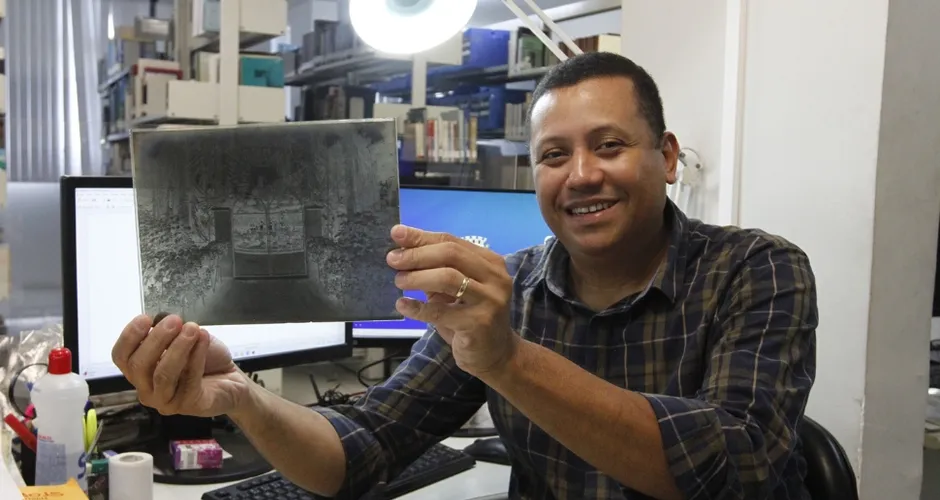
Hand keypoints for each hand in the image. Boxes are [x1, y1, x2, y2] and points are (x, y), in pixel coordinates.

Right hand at [111, 314, 249, 416]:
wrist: (231, 380)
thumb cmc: (203, 359)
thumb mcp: (184, 338)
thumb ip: (170, 331)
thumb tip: (163, 318)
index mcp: (140, 371)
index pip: (121, 357)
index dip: (129, 337)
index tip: (146, 318)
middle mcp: (147, 389)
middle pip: (138, 366)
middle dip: (155, 339)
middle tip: (174, 320)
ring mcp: (166, 401)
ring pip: (163, 375)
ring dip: (177, 348)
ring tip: (192, 328)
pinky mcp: (189, 405)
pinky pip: (189, 381)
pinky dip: (197, 356)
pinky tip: (204, 339)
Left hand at [387, 225, 518, 376]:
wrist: (496, 354)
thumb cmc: (471, 317)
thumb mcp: (456, 290)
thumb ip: (436, 269)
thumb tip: (402, 249)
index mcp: (490, 263)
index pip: (452, 242)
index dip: (422, 237)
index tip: (396, 234)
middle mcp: (495, 278)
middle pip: (451, 254)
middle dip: (418, 255)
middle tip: (393, 259)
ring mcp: (490, 300)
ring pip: (448, 278)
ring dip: (418, 277)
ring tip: (399, 281)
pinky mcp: (479, 324)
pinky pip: (441, 312)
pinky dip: (418, 308)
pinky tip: (403, 305)